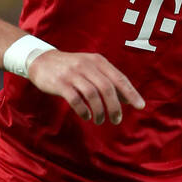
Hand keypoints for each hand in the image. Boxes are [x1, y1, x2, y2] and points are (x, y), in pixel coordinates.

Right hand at [27, 50, 144, 124]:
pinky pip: (76, 100)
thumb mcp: (90, 68)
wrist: (40, 60)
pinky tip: (86, 116)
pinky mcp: (60, 83)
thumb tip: (128, 98)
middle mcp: (86, 65)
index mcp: (97, 61)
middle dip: (115, 107)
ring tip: (99, 120)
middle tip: (116, 120)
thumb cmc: (70, 67)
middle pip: (107, 88)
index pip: (119, 78)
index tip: (140, 106)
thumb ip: (108, 80)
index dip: (131, 93)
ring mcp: (72, 74)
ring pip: (93, 94)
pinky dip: (84, 110)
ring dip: (99, 111)